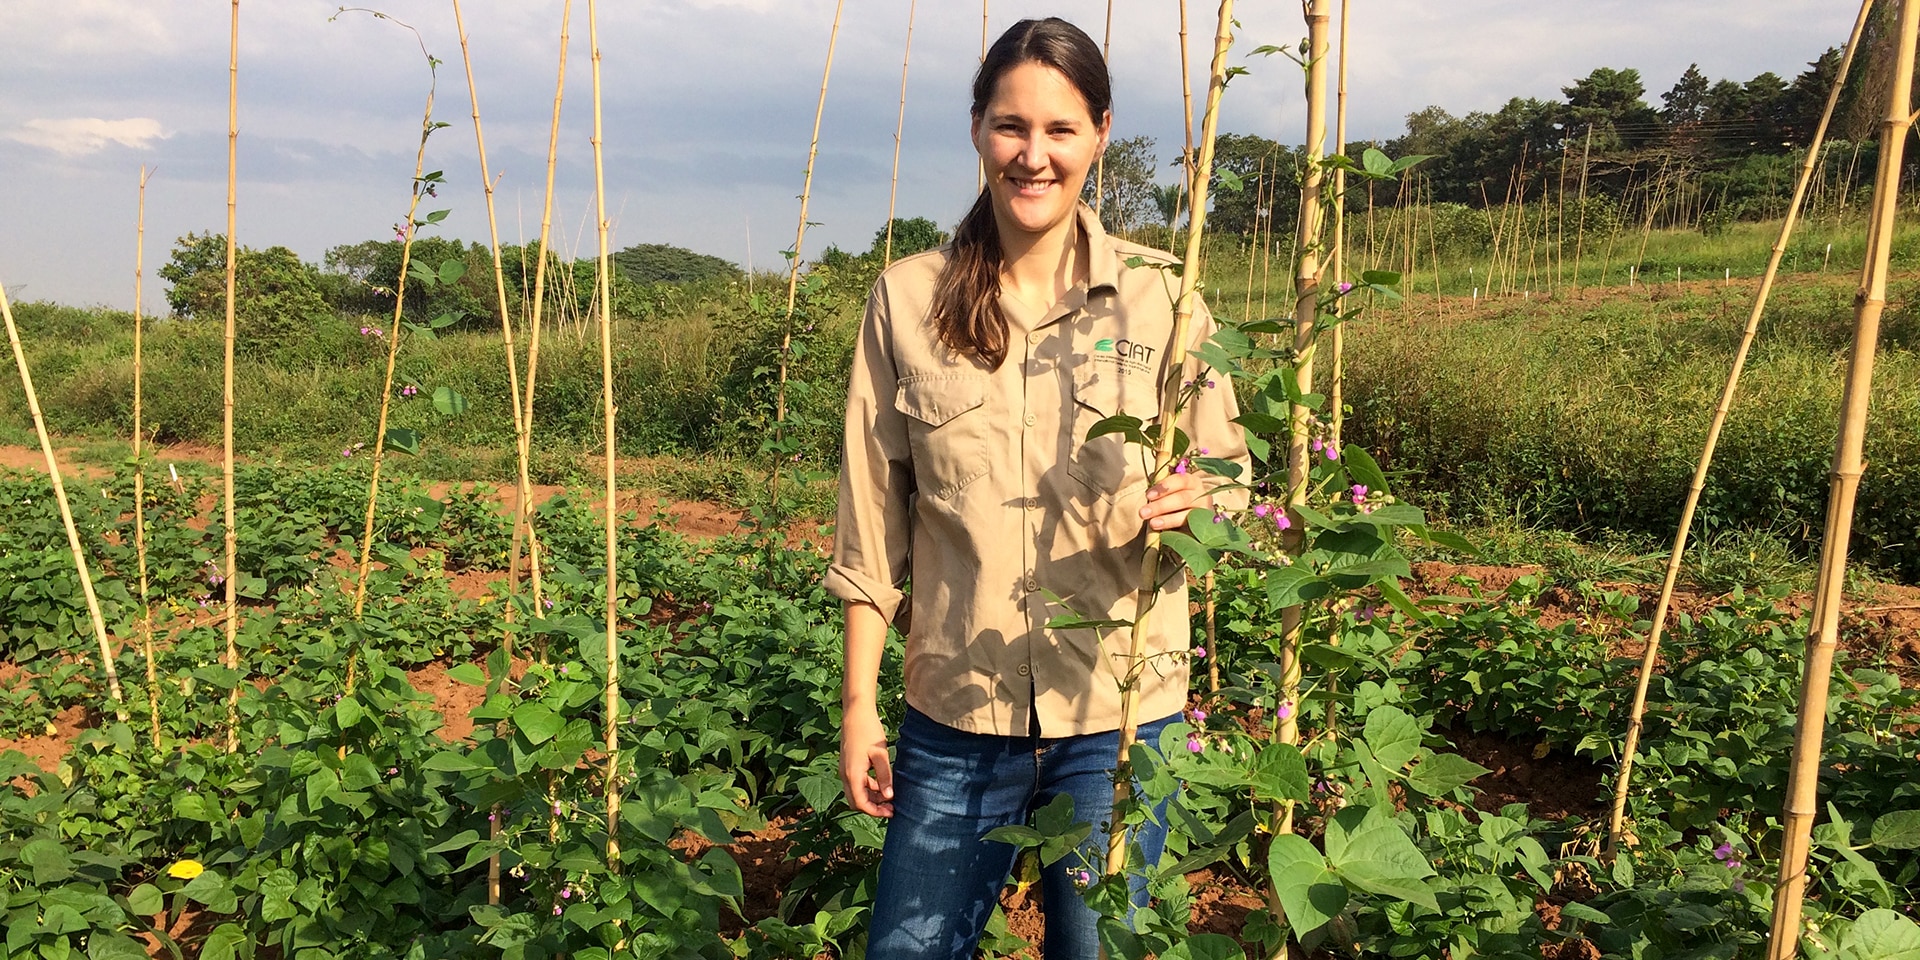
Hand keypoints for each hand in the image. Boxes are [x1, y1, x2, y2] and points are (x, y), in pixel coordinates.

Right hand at [840, 702, 893, 817]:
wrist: (856, 712)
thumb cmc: (868, 730)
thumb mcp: (880, 754)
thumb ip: (884, 776)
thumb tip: (889, 796)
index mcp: (852, 774)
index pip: (860, 804)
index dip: (875, 812)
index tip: (891, 812)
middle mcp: (845, 775)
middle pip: (856, 801)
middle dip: (873, 807)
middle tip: (891, 807)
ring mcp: (845, 769)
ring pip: (857, 792)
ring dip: (872, 797)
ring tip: (890, 795)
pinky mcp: (849, 764)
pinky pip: (857, 782)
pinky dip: (869, 786)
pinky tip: (883, 783)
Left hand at [1139, 471, 1208, 531]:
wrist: (1193, 521)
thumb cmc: (1175, 503)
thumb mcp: (1169, 493)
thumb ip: (1162, 490)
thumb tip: (1149, 488)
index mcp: (1192, 482)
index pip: (1180, 480)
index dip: (1164, 487)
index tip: (1148, 495)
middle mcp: (1201, 495)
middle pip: (1182, 499)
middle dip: (1161, 506)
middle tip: (1143, 513)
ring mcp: (1204, 511)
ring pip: (1187, 514)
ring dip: (1168, 519)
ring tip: (1152, 524)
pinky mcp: (1204, 526)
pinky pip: (1191, 529)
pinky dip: (1176, 530)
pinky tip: (1165, 533)